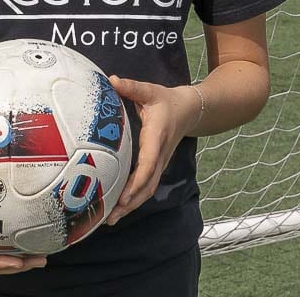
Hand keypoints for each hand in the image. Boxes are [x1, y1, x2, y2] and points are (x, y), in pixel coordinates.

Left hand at [106, 76, 201, 225]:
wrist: (189, 110)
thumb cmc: (166, 100)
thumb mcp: (151, 91)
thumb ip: (132, 87)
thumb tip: (112, 80)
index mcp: (157, 138)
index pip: (149, 164)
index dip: (137, 181)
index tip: (124, 196)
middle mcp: (159, 155)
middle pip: (147, 185)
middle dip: (130, 203)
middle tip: (110, 217)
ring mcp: (160, 164)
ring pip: (147, 190)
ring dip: (131, 206)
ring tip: (110, 220)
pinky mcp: (157, 167)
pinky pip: (146, 187)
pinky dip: (133, 199)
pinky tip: (117, 208)